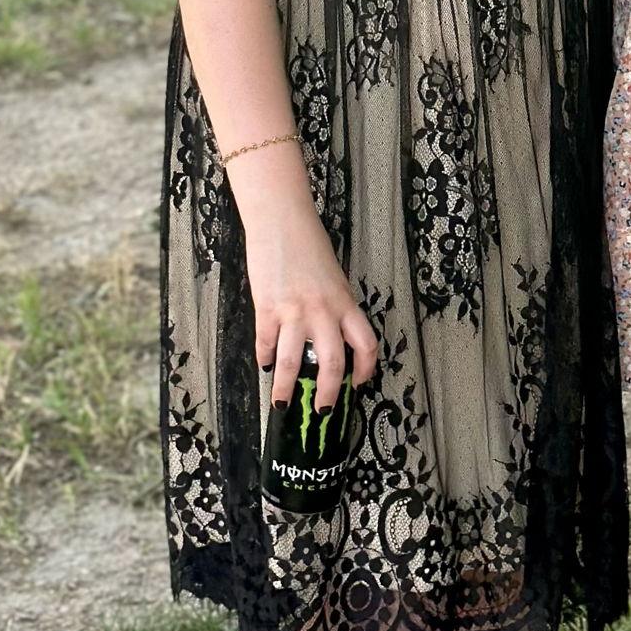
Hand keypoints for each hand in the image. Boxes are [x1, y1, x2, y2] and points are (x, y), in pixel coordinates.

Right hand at [244, 193, 379, 410]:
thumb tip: (328, 339)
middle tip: (321, 411)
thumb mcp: (333, 277)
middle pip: (332, 363)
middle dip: (326, 394)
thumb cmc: (310, 244)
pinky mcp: (267, 307)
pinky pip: (266, 342)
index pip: (366, 344)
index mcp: (345, 301)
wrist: (282, 220)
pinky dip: (265, 357)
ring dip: (286, 388)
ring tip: (281, 403)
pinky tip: (264, 364)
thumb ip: (334, 307)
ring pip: (293, 362)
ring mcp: (294, 310)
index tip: (358, 383)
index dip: (366, 369)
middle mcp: (324, 310)